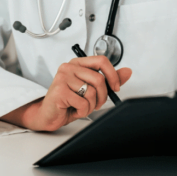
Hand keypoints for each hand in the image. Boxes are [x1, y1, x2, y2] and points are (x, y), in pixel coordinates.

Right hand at [1, 56, 131, 131]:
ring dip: (91, 105)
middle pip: (99, 79)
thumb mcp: (91, 90)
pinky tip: (73, 109)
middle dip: (102, 97)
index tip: (115, 87)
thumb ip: (108, 80)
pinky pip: (83, 103)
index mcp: (77, 63)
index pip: (101, 60)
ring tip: (80, 106)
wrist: (49, 115)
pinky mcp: (60, 90)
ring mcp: (62, 77)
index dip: (112, 75)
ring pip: (92, 92)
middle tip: (95, 104)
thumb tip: (127, 71)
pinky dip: (82, 111)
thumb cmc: (68, 102)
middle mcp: (68, 67)